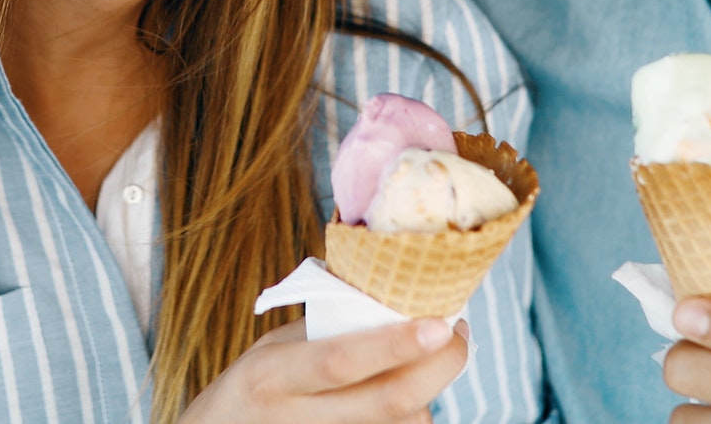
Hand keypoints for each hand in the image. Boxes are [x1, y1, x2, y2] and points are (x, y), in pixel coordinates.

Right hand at [179, 316, 469, 423]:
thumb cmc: (254, 388)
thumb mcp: (274, 350)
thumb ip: (328, 330)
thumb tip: (395, 299)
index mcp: (275, 375)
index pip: (343, 361)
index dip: (396, 344)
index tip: (440, 322)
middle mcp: (298, 417)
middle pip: (389, 401)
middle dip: (439, 367)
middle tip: (456, 333)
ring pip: (402, 423)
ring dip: (428, 391)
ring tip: (425, 362)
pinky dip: (411, 415)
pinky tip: (404, 395)